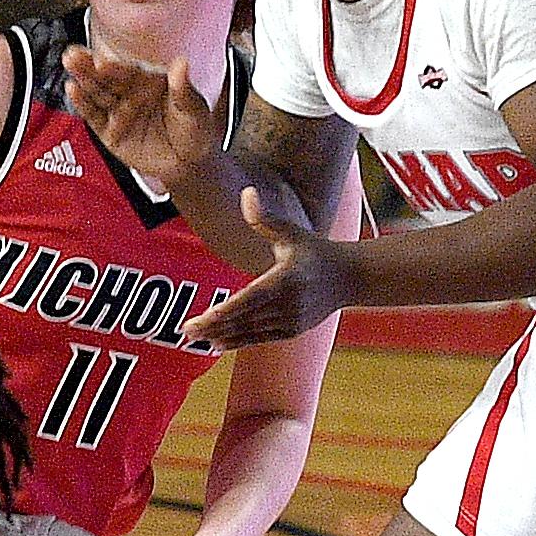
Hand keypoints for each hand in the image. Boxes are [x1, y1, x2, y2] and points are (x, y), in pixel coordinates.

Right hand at [62, 45, 217, 183]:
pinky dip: (83, 103)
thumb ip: (183, 89)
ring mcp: (118, 110)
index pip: (128, 72)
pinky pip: (94, 116)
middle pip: (107, 78)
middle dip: (89, 66)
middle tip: (73, 54)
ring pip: (97, 93)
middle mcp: (130, 92)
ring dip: (82, 79)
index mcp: (149, 81)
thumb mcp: (194, 110)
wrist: (189, 164)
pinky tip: (72, 89)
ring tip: (69, 64)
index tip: (102, 62)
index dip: (115, 67)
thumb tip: (182, 63)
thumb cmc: (195, 130)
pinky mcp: (108, 131)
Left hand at [183, 188, 357, 347]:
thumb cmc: (315, 250)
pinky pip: (261, 339)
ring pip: (251, 332)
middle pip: (246, 318)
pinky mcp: (292, 330)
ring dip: (222, 336)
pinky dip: (238, 342)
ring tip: (193, 338)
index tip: (206, 316)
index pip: (252, 297)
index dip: (229, 309)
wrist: (349, 277)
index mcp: (287, 279)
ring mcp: (292, 320)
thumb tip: (246, 192)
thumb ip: (265, 218)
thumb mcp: (292, 232)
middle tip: (186, 330)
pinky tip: (216, 344)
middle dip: (215, 326)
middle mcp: (289, 304)